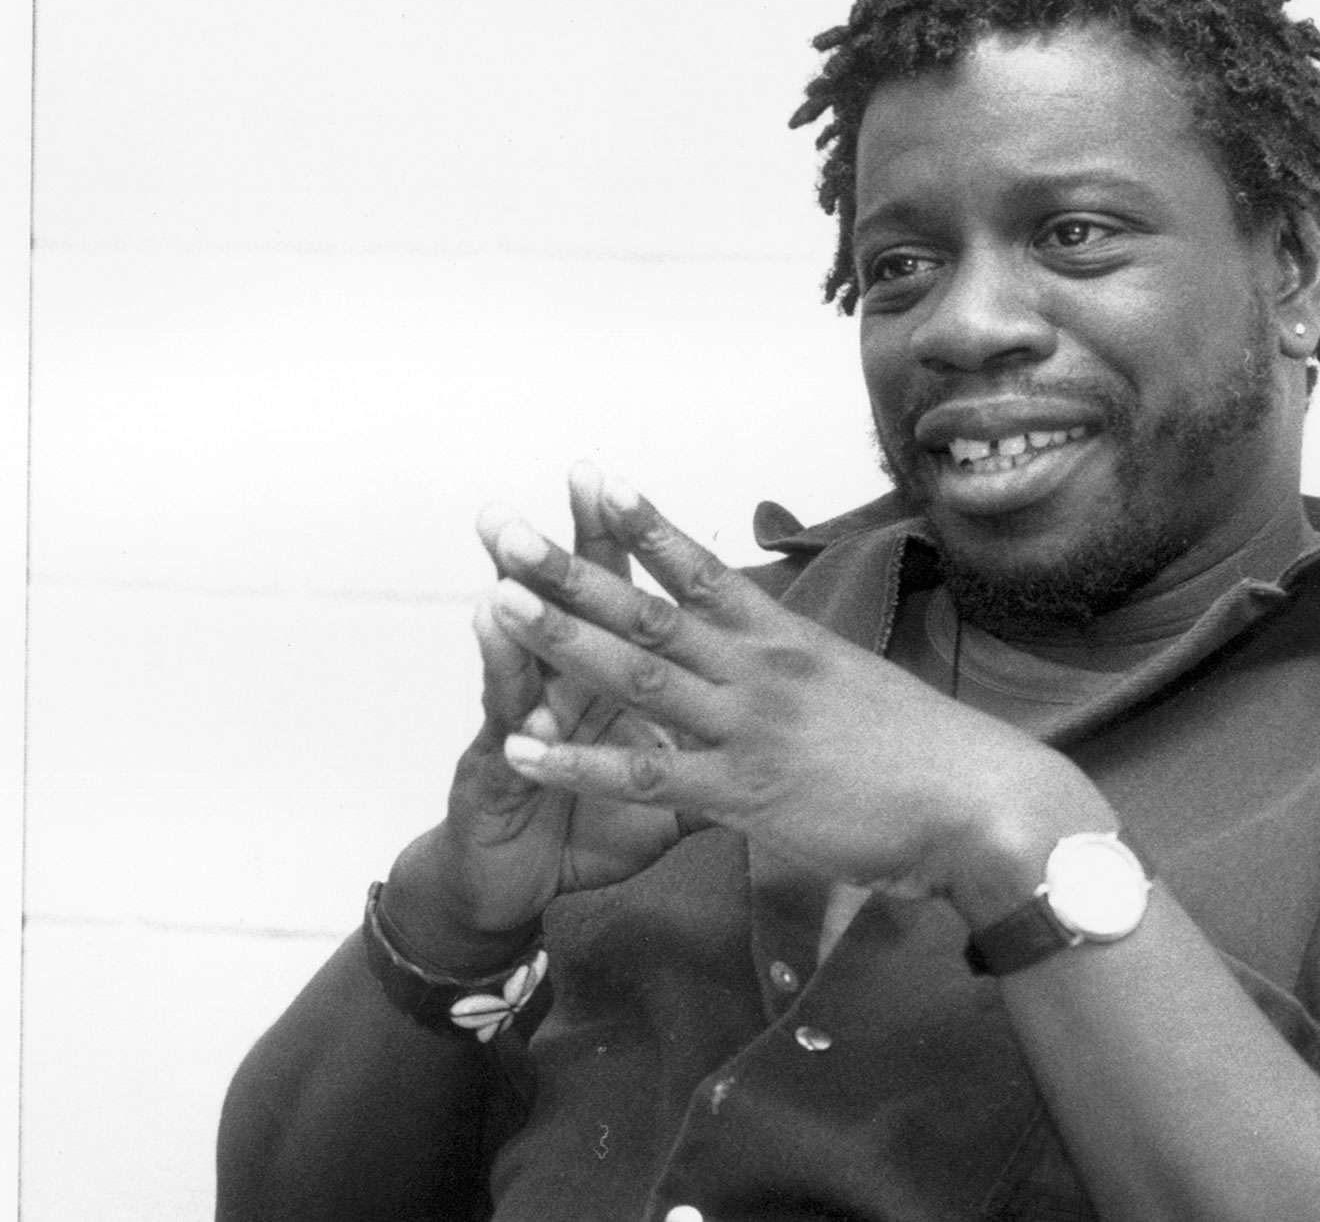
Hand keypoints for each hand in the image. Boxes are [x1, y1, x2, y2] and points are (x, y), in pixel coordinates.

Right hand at [383, 464, 685, 963]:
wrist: (515, 893)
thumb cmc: (589, 833)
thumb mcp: (674, 799)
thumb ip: (720, 757)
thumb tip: (785, 735)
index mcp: (614, 689)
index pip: (635, 600)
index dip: (642, 543)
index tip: (647, 482)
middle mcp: (565, 689)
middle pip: (580, 605)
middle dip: (582, 539)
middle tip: (580, 472)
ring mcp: (527, 722)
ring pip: (530, 645)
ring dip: (527, 590)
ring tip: (516, 538)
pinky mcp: (497, 766)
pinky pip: (504, 715)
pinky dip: (503, 670)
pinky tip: (487, 621)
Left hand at [486, 474, 1111, 917]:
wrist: (980, 801)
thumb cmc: (932, 754)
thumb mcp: (862, 695)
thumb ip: (810, 682)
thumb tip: (792, 673)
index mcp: (788, 642)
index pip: (702, 568)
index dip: (642, 522)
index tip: (590, 477)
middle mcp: (759, 671)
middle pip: (646, 606)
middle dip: (567, 565)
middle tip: (499, 525)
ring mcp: (748, 728)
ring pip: (636, 674)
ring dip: (560, 638)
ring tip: (495, 600)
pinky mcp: (745, 792)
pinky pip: (644, 774)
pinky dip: (577, 760)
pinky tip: (520, 747)